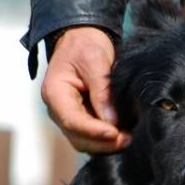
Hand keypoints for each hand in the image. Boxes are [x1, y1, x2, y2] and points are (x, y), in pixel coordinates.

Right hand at [42, 27, 130, 152]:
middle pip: (78, 137)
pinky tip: (124, 134)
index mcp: (55, 93)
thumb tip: (112, 121)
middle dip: (103, 142)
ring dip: (106, 145)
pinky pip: (92, 138)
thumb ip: (102, 91)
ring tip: (129, 138)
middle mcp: (58, 110)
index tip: (115, 133)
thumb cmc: (84, 45)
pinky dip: (107, 140)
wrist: (82, 39)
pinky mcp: (81, 120)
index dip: (94, 131)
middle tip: (128, 139)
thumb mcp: (94, 60)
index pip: (72, 120)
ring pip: (85, 142)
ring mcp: (69, 117)